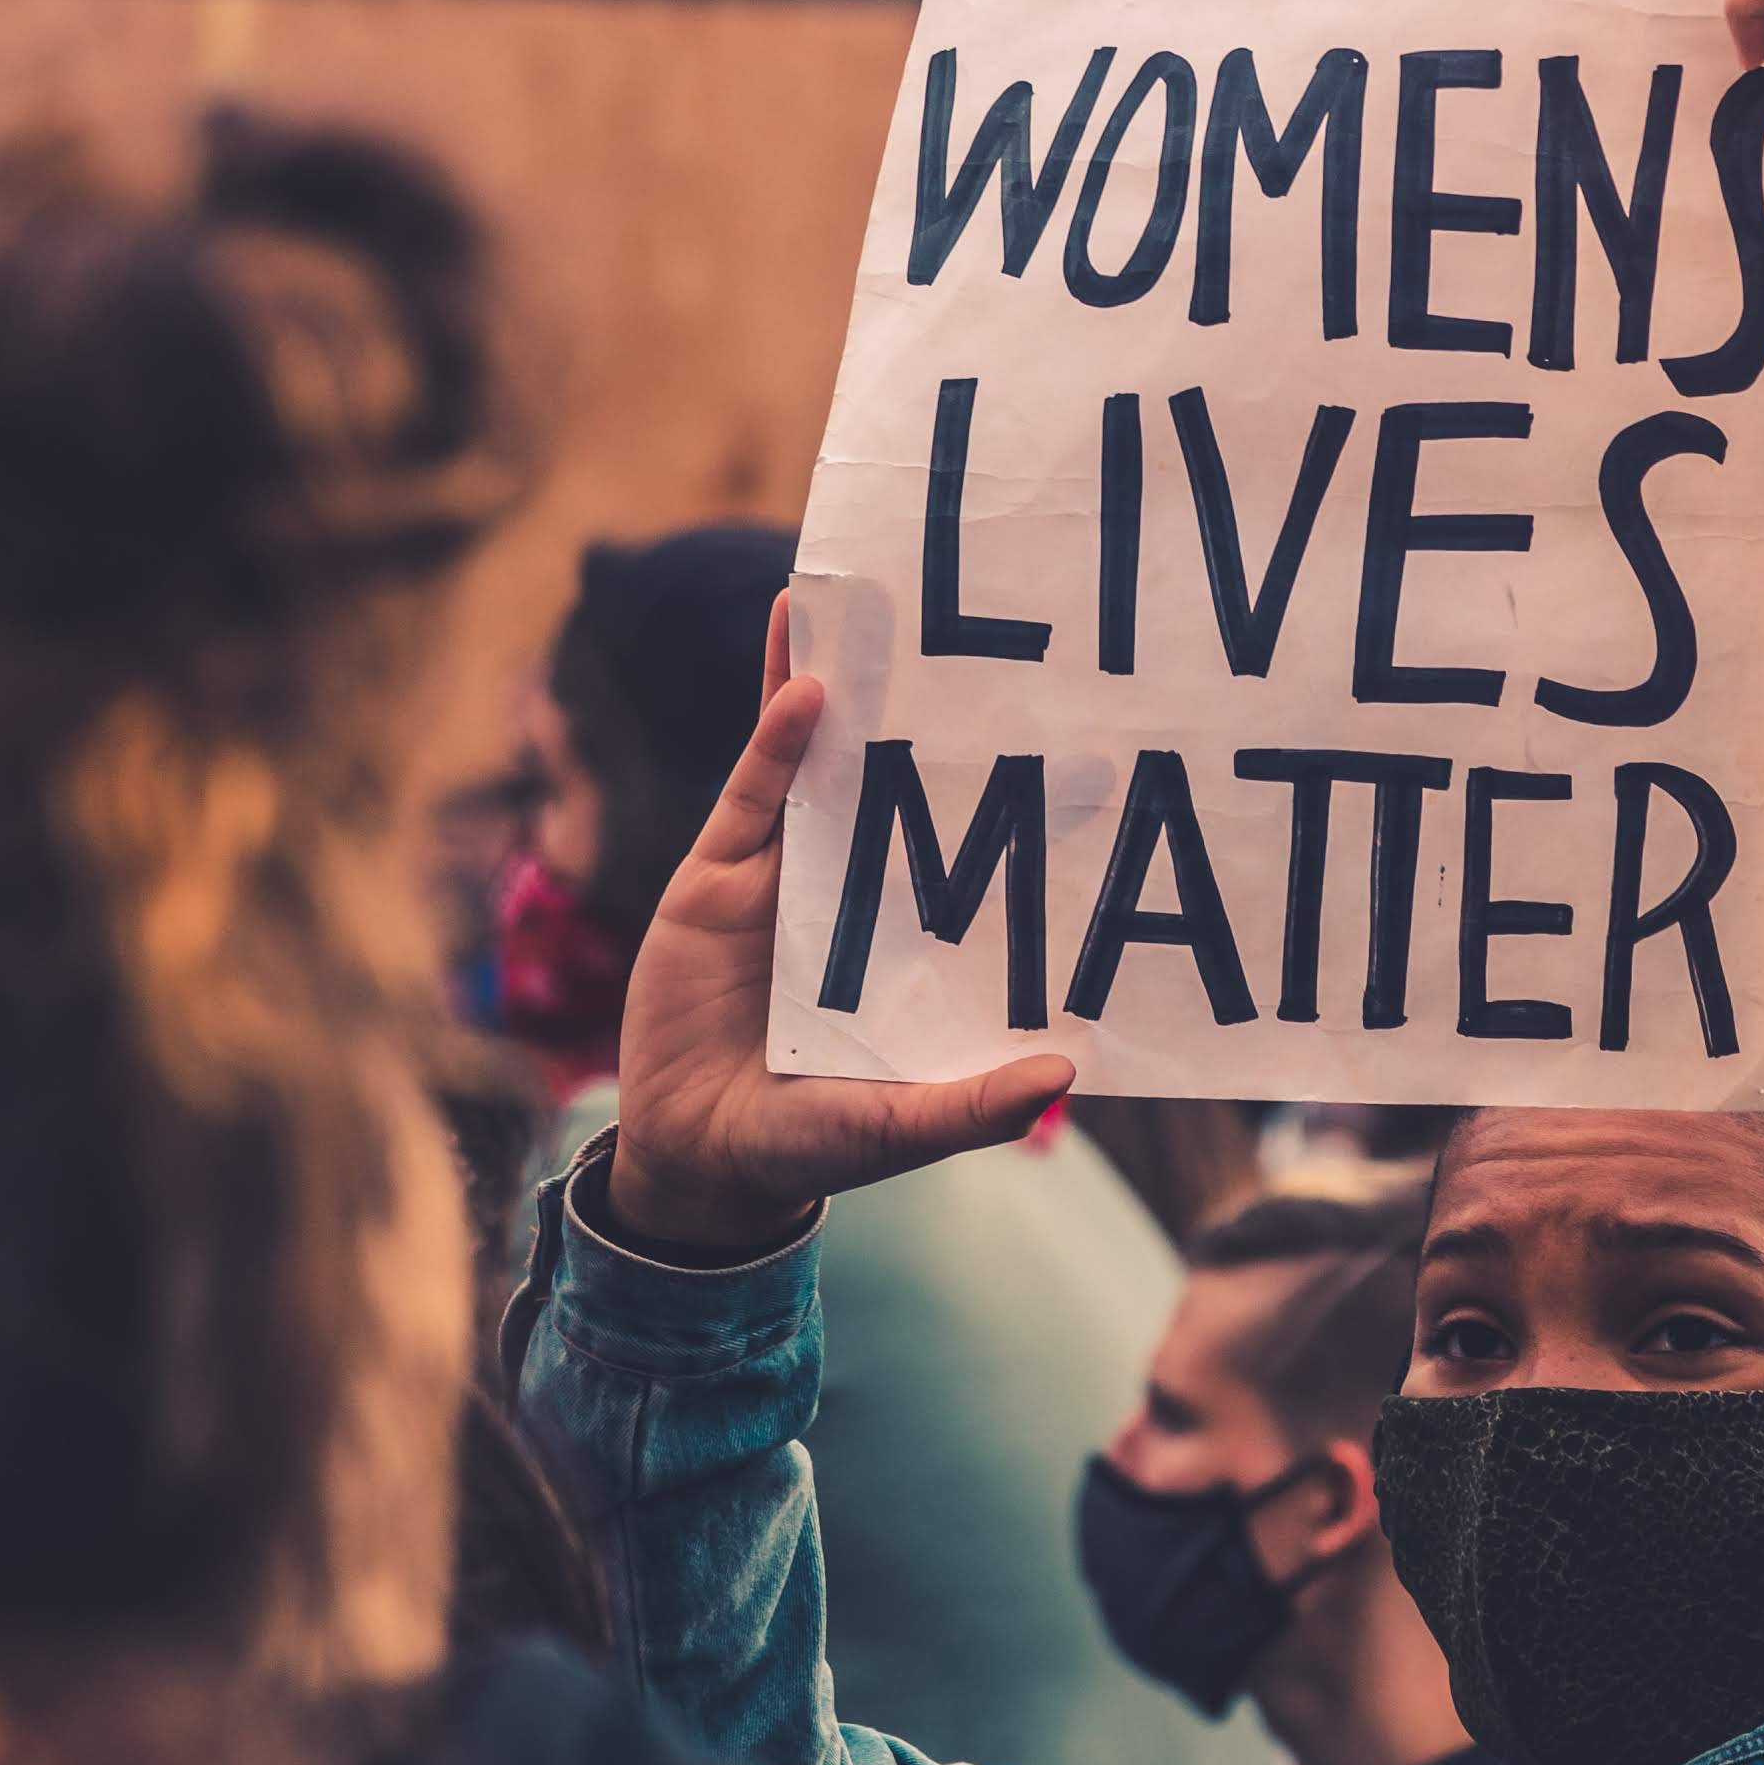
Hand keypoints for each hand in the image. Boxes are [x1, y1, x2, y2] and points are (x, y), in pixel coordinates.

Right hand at [607, 604, 1070, 1252]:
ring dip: (836, 687)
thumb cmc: (810, 1149)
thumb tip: (1066, 1074)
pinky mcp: (719, 875)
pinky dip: (778, 736)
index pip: (967, 851)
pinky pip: (756, 793)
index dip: (1005, 797)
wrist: (697, 1160)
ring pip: (819, 765)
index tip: (1062, 736)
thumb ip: (972, 1106)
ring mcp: (788, 878)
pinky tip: (807, 680)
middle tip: (970, 633)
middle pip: (896, 784)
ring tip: (863, 604)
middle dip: (923, 712)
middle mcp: (859, 894)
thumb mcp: (897, 1127)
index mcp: (914, 939)